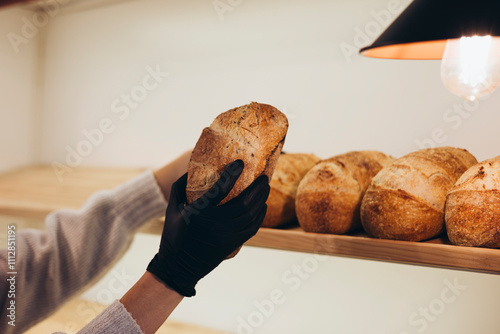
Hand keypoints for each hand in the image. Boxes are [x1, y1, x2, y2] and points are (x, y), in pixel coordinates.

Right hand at [147, 160, 269, 296]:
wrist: (177, 267)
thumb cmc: (173, 235)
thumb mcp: (171, 208)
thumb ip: (180, 186)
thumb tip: (193, 167)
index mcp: (197, 212)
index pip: (220, 189)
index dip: (232, 174)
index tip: (241, 163)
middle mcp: (214, 224)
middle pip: (243, 203)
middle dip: (257, 188)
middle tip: (264, 176)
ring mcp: (225, 236)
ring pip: (251, 215)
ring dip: (261, 199)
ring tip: (266, 188)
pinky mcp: (232, 244)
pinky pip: (252, 228)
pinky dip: (260, 216)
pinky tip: (263, 206)